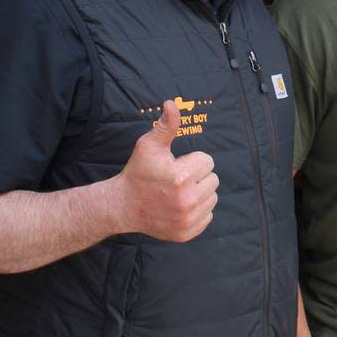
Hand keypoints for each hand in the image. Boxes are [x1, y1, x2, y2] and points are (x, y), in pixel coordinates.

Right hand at [111, 99, 218, 240]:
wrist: (122, 206)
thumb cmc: (138, 172)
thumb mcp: (149, 145)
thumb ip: (166, 125)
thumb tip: (172, 103)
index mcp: (181, 177)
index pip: (207, 161)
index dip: (192, 160)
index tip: (176, 165)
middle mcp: (186, 201)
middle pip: (213, 180)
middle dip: (198, 176)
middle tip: (177, 179)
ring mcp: (187, 219)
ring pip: (212, 198)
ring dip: (200, 193)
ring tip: (178, 192)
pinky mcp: (187, 232)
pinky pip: (208, 216)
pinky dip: (198, 211)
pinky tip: (180, 206)